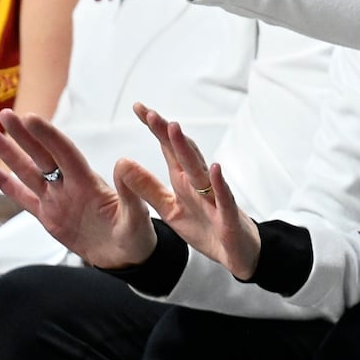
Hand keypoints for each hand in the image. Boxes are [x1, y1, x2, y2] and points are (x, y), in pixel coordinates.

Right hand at [0, 109, 156, 268]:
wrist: (126, 256)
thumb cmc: (136, 234)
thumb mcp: (137, 215)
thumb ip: (129, 192)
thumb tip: (123, 163)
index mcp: (89, 182)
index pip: (64, 153)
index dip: (48, 136)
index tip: (30, 118)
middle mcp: (69, 186)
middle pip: (41, 156)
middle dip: (22, 135)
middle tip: (5, 113)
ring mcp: (56, 199)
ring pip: (26, 171)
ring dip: (7, 151)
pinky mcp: (47, 216)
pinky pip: (22, 197)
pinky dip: (4, 183)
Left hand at [119, 102, 260, 279]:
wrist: (237, 253)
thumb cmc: (206, 227)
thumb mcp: (170, 210)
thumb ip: (148, 189)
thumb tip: (123, 164)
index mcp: (184, 181)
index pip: (168, 148)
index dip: (155, 128)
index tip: (139, 107)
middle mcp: (199, 183)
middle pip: (182, 152)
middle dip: (166, 132)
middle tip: (150, 113)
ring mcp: (215, 197)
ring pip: (200, 169)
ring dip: (187, 149)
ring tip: (174, 128)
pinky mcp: (228, 216)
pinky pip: (224, 197)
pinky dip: (219, 183)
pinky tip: (215, 168)